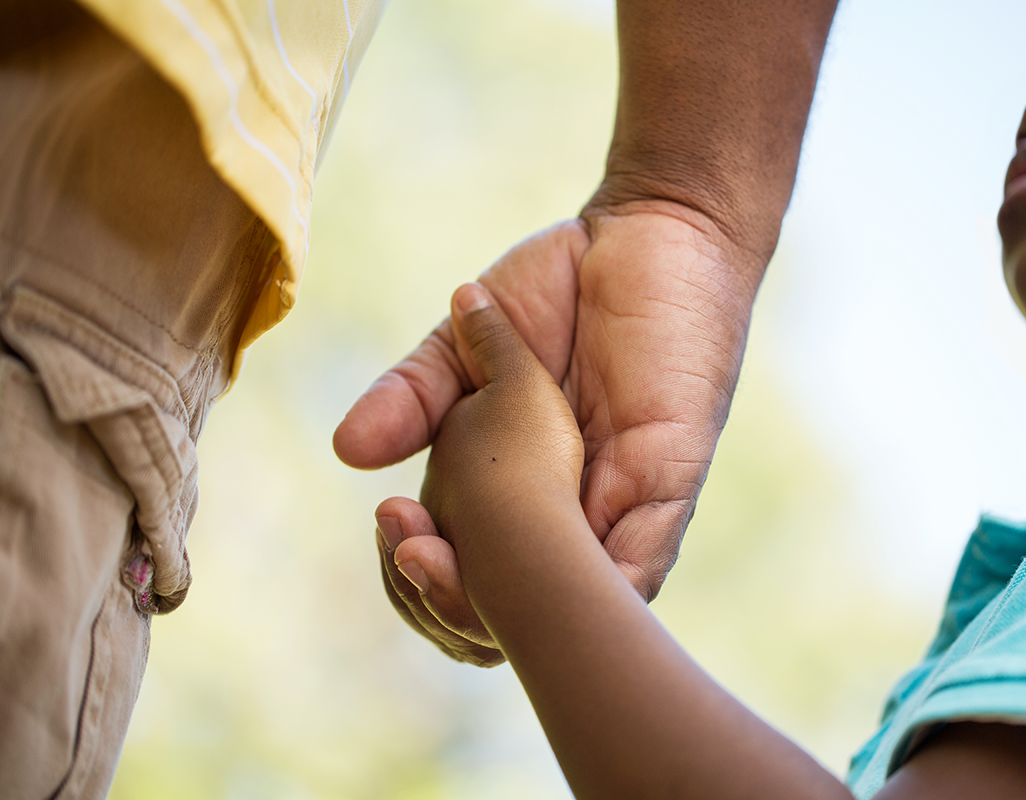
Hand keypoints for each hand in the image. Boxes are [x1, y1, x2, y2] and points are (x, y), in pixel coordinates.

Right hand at [334, 204, 759, 665]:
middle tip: (411, 554)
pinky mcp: (671, 476)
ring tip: (450, 568)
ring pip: (578, 603)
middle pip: (519, 608)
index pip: (473, 569)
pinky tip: (559, 595)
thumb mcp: (468, 339)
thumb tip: (346, 451)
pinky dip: (602, 586)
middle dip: (458, 601)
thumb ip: (416, 394)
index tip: (388, 528)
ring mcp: (625, 500)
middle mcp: (574, 508)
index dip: (428, 574)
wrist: (649, 224)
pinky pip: (645, 559)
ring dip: (512, 601)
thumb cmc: (565, 282)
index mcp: (524, 486)